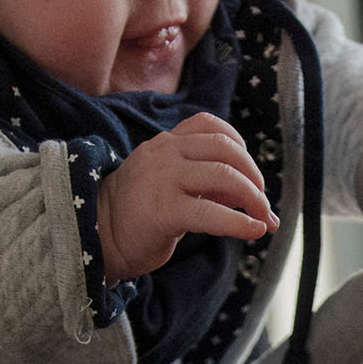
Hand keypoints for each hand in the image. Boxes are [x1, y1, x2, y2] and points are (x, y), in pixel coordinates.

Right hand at [95, 113, 277, 282]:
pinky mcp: (163, 211)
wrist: (99, 238)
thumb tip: (260, 205)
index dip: (239, 146)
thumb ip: (207, 185)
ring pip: (224, 175)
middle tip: (262, 203)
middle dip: (254, 176)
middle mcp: (165, 154)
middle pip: (226, 149)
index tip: (248, 172)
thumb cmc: (139, 215)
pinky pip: (211, 212)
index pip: (211, 125)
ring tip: (263, 218)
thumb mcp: (171, 186)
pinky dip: (239, 222)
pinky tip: (254, 230)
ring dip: (253, 198)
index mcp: (165, 143)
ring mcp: (163, 180)